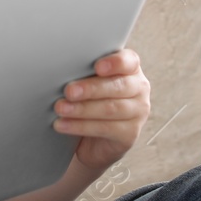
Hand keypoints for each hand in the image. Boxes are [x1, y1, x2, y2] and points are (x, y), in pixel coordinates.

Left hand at [54, 49, 149, 169]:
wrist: (94, 139)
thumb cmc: (90, 101)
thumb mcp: (89, 82)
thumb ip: (84, 72)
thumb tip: (62, 67)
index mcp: (130, 69)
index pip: (129, 61)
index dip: (115, 63)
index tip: (97, 67)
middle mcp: (139, 88)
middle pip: (117, 86)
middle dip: (91, 89)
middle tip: (69, 91)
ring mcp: (138, 112)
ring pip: (110, 108)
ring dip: (82, 109)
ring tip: (61, 108)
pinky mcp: (130, 133)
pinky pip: (105, 128)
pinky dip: (81, 126)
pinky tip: (63, 124)